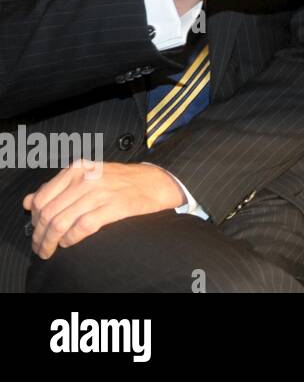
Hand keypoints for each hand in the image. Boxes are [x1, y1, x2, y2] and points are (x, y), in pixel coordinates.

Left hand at [23, 161, 183, 259]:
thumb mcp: (88, 175)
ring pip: (62, 222)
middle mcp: (86, 179)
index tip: (36, 232)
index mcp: (77, 169)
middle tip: (40, 247)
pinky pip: (82, 227)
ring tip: (50, 250)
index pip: (42, 197)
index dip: (34, 219)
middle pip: (49, 213)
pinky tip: (69, 243)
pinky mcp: (114, 206)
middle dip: (40, 235)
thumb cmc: (122, 180)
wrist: (157, 181)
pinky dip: (71, 238)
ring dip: (51, 241)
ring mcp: (100, 192)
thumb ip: (59, 186)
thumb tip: (29, 201)